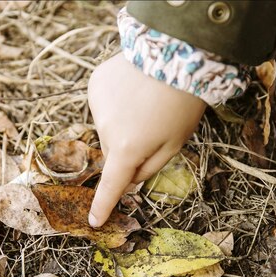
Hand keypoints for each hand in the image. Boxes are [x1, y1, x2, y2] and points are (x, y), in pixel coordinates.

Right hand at [87, 53, 206, 226]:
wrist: (175, 54)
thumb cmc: (182, 105)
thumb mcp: (174, 144)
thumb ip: (149, 168)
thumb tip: (130, 180)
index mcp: (128, 150)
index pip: (112, 185)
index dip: (103, 205)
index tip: (93, 221)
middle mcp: (106, 130)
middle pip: (113, 152)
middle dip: (128, 149)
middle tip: (151, 130)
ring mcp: (97, 106)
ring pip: (107, 127)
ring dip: (122, 123)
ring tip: (145, 104)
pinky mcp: (95, 86)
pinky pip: (103, 105)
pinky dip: (115, 103)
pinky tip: (133, 90)